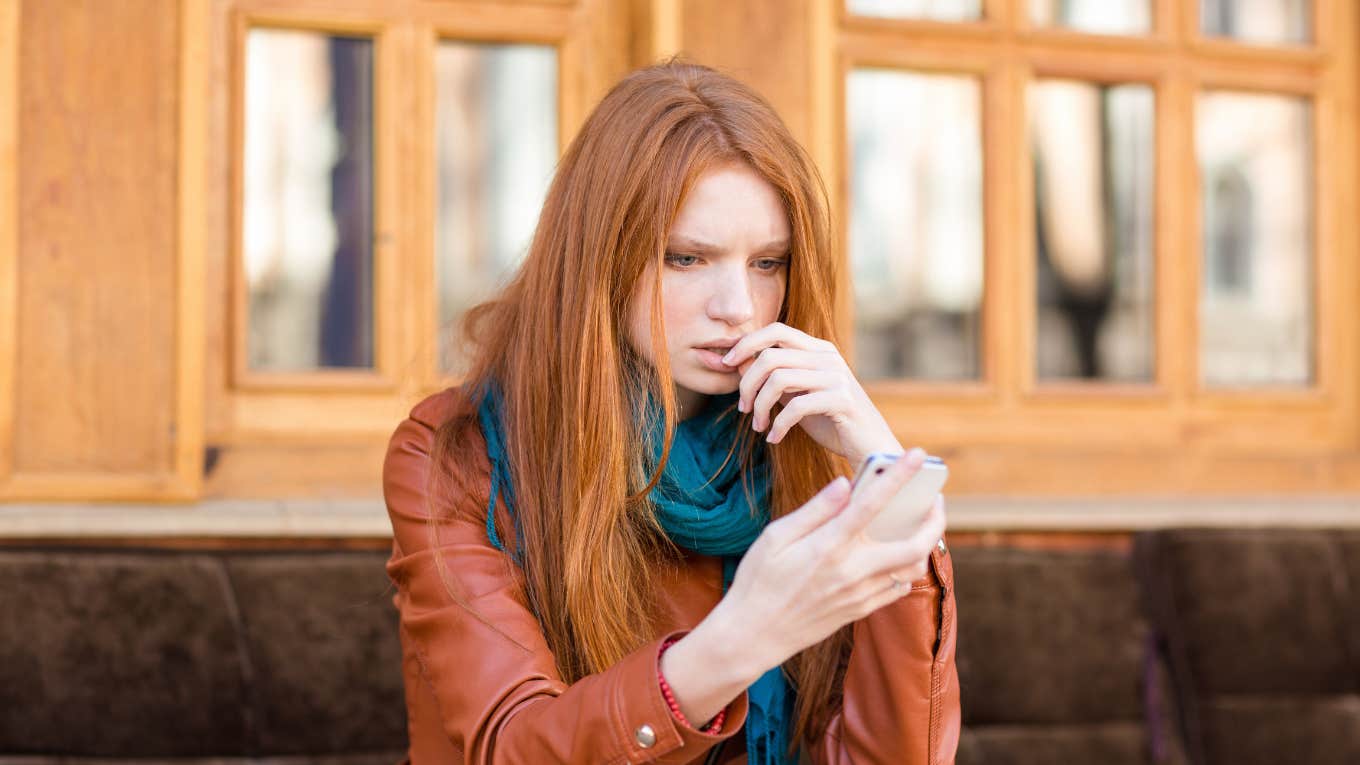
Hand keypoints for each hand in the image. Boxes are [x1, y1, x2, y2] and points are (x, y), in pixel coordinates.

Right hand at [704, 449, 947, 678]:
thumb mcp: (775, 537)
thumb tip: (845, 484)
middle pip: (914, 545)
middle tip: (935, 499)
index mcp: (828, 546)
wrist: (753, 635)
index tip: (918, 454)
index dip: (899, 475)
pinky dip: (905, 568)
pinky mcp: (859, 611)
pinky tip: (895, 555)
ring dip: (923, 545)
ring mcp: (859, 594)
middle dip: (934, 519)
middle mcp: (851, 571)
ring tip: (919, 525)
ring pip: (911, 569)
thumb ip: (815, 510)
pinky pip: (896, 588)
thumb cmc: (758, 580)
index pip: (872, 503)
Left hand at [720, 322, 899, 465]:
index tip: (726, 364)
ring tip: (759, 426)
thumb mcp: (796, 395)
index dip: (746, 343)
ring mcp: (837, 377)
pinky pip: (796, 406)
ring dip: (760, 407)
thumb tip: (737, 363)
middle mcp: (828, 357)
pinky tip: (774, 438)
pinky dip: (778, 425)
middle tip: (743, 409)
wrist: (868, 445)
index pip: (776, 330)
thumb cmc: (829, 420)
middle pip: (770, 356)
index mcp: (818, 349)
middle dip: (747, 384)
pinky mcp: (842, 400)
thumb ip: (773, 378)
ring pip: (779, 380)